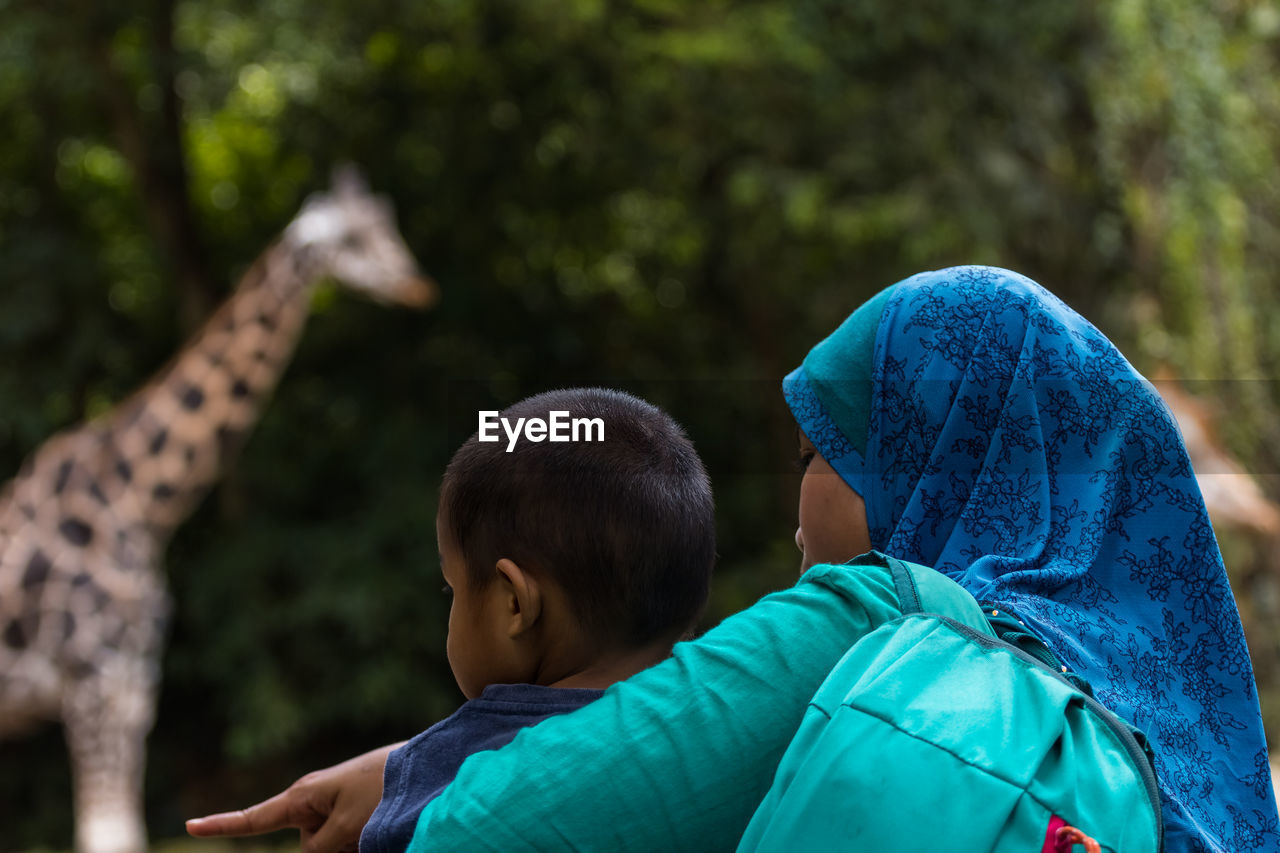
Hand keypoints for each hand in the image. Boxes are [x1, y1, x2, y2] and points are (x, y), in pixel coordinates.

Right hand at [186, 742, 402, 852]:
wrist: (424, 770)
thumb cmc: (384, 791)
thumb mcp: (347, 827)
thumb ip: (319, 849)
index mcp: (304, 798)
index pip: (255, 819)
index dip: (222, 826)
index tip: (190, 826)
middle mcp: (315, 804)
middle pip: (311, 850)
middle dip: (337, 851)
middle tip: (362, 833)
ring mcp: (337, 810)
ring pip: (334, 850)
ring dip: (355, 847)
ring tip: (378, 826)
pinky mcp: (357, 815)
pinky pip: (350, 842)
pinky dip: (364, 842)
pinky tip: (378, 832)